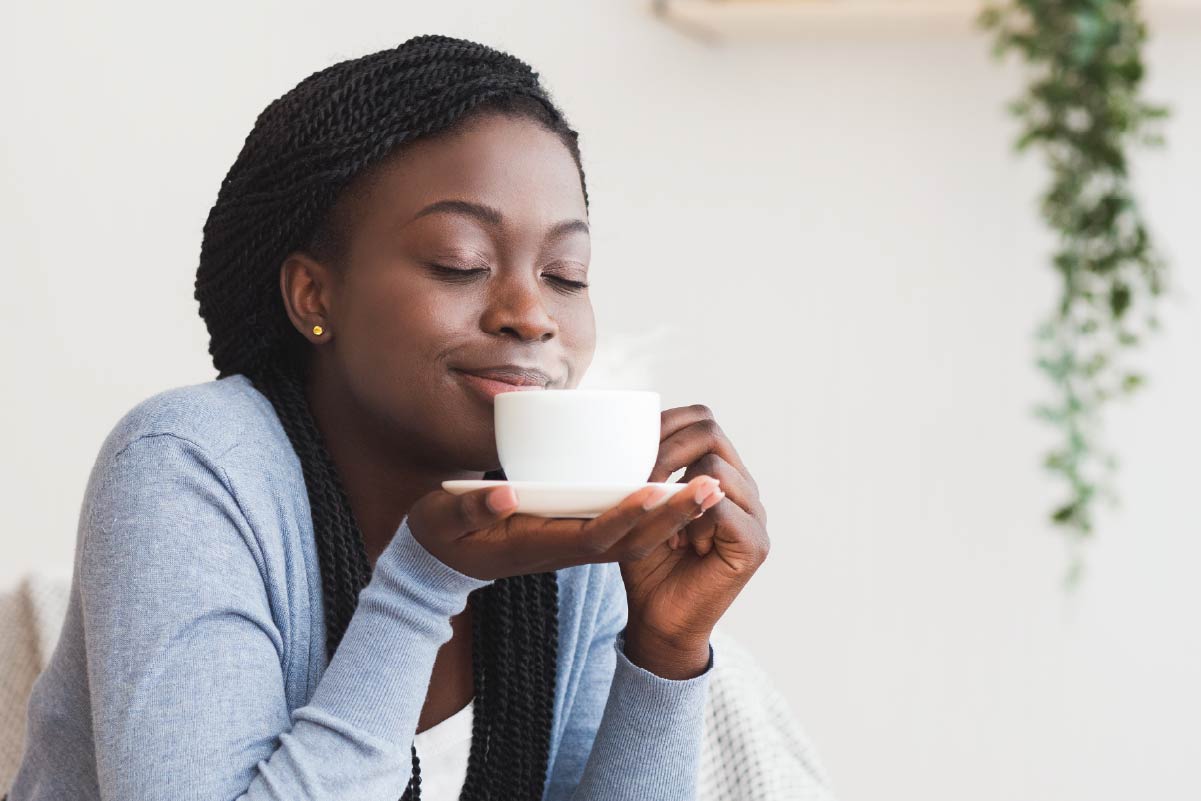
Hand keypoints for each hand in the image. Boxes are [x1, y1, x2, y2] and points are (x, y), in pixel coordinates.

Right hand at [405, 474, 729, 581]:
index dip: (626, 515)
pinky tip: (680, 489)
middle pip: (629, 540)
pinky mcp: (576, 534)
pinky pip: (625, 531)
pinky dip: (655, 515)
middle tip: (712, 487)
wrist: (440, 562)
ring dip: (674, 516)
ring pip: (634, 538)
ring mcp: (573, 545)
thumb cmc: (440, 534)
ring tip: (712, 486)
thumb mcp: (443, 519)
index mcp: (538, 546)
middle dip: (672, 517)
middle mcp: (564, 549)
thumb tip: (503, 495)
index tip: (656, 489)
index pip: (593, 535)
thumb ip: (470, 508)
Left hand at [619, 404, 769, 678]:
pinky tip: (678, 544)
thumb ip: (647, 469)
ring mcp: (755, 514)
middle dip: (665, 449)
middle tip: (638, 480)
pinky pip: (719, 508)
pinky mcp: (754, 544)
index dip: (666, 421)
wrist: (658, 620)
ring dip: (674, 490)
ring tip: (659, 522)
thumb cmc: (645, 562)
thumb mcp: (642, 505)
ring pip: (713, 468)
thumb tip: (629, 426)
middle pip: (711, 432)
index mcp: (721, 471)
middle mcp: (743, 487)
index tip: (630, 444)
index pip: (703, 420)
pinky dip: (689, 520)